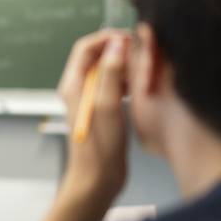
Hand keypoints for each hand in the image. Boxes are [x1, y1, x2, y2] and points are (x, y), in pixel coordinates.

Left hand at [58, 30, 130, 215]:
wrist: (96, 181)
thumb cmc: (100, 149)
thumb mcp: (108, 106)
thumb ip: (111, 74)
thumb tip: (117, 43)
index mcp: (73, 85)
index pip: (85, 47)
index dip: (107, 38)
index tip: (130, 40)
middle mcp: (78, 90)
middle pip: (98, 57)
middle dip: (120, 50)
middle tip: (143, 55)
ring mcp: (90, 101)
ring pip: (108, 71)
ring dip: (126, 67)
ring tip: (146, 71)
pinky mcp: (102, 111)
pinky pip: (114, 87)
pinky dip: (128, 82)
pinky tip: (143, 89)